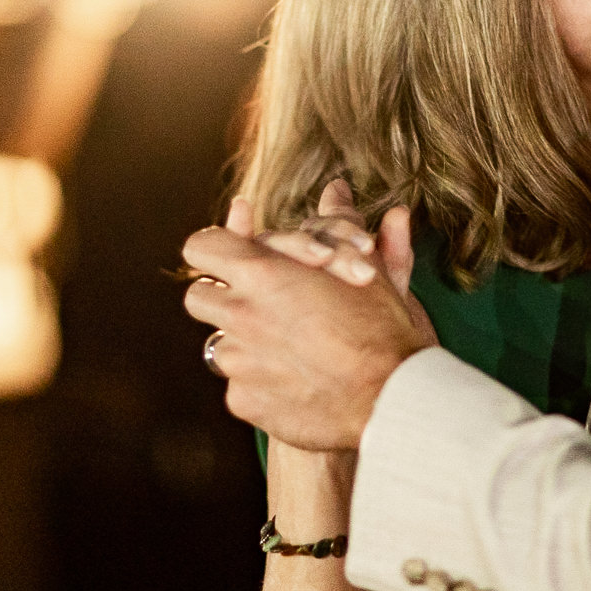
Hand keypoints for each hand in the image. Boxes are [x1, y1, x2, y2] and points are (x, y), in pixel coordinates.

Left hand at [186, 190, 436, 451]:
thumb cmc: (382, 327)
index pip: (202, 247)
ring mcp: (237, 362)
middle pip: (198, 297)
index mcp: (262, 272)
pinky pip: (240, 386)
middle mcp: (240, 314)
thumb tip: (336, 188)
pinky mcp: (243, 402)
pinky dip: (263, 383)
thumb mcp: (365, 265)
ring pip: (220, 345)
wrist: (391, 399)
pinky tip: (298, 384)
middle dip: (223, 298)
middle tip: (260, 305)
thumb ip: (340, 224)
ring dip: (246, 343)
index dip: (216, 249)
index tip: (234, 257)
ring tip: (290, 348)